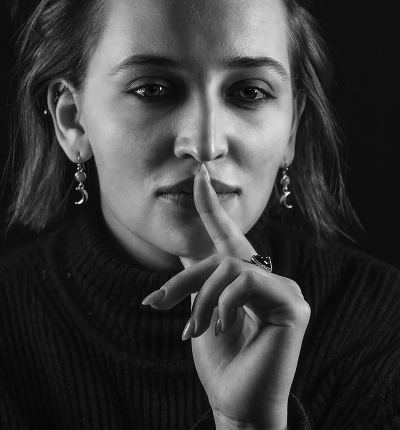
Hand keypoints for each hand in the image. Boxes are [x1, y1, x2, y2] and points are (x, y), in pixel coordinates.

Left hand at [142, 164, 309, 429]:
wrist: (236, 402)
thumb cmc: (220, 361)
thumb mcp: (200, 312)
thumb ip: (199, 279)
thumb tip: (185, 248)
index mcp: (247, 279)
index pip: (229, 236)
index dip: (212, 206)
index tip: (198, 173)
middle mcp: (268, 278)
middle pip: (220, 256)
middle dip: (185, 279)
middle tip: (156, 303)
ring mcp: (285, 289)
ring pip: (231, 268)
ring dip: (202, 299)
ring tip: (192, 330)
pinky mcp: (293, 302)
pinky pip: (248, 282)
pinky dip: (224, 303)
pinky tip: (220, 327)